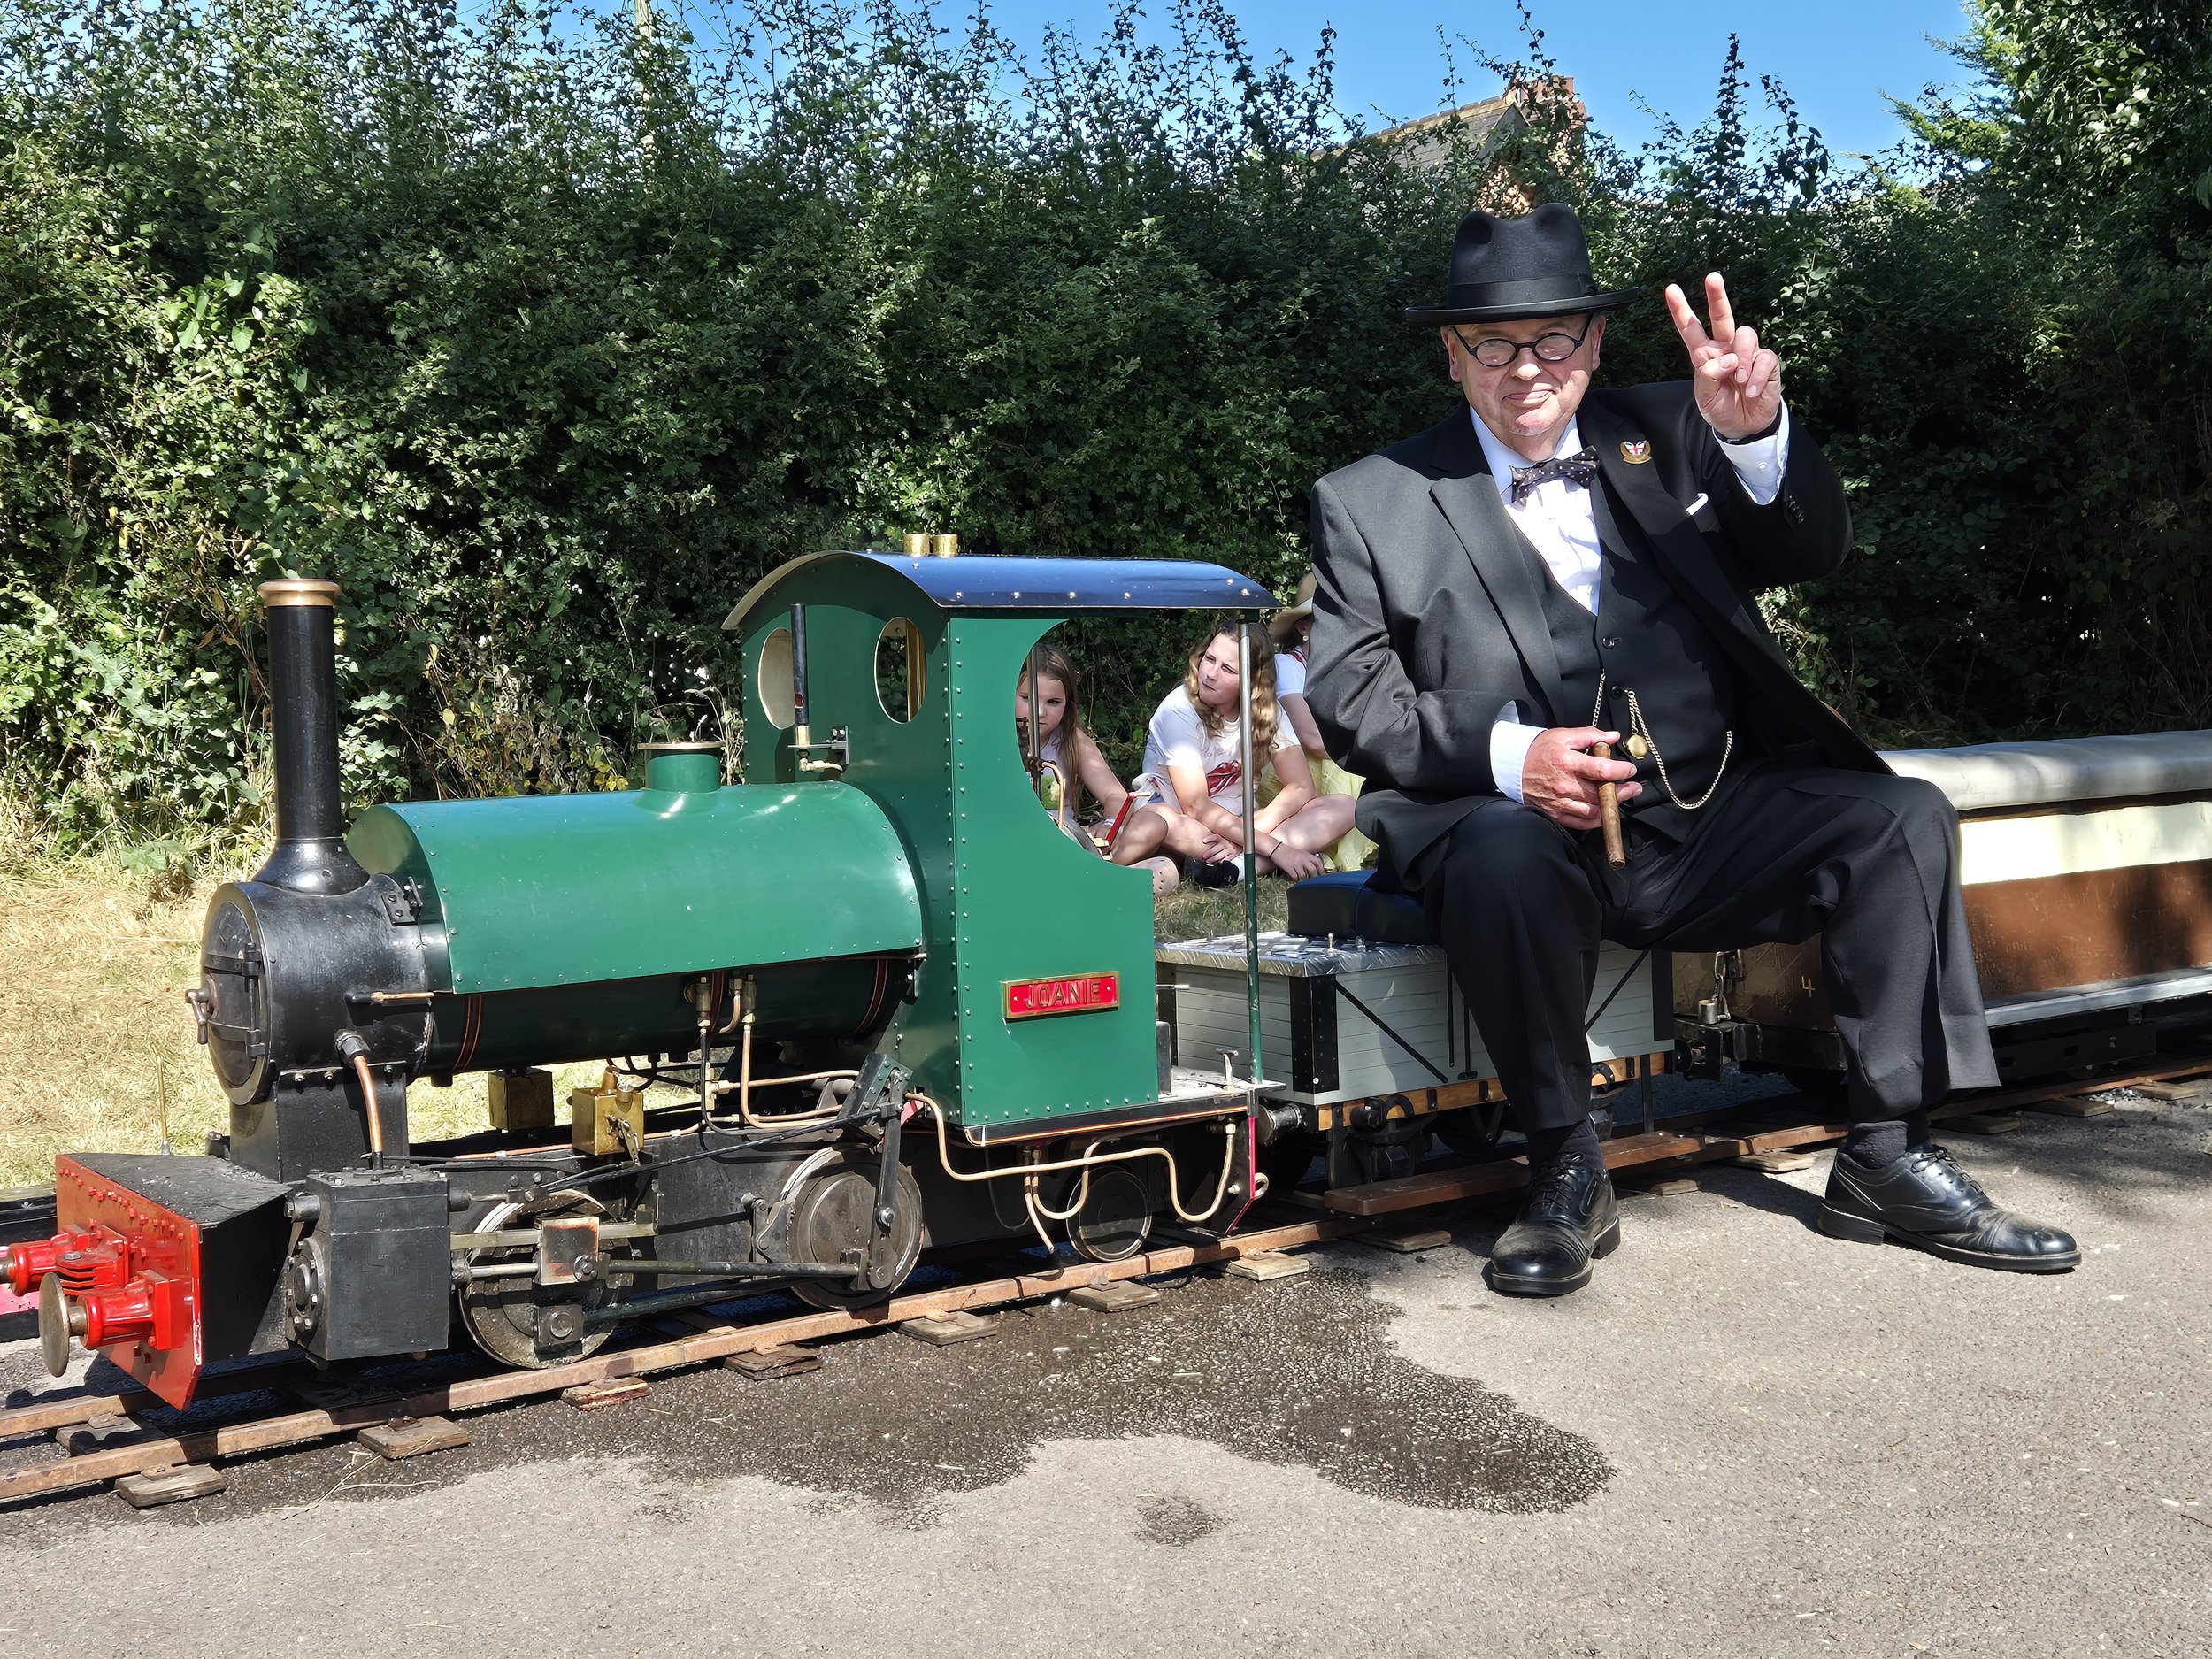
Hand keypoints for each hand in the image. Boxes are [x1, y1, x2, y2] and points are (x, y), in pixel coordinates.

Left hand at [1196, 832, 1240, 862]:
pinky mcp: (1234, 853)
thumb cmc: (1230, 837)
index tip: (1203, 840)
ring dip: (1214, 858)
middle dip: (1210, 852)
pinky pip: (1228, 859)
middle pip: (1217, 848)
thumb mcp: (1223, 833)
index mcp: (1223, 837)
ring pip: (1221, 855)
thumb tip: (1203, 831)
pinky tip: (1218, 863)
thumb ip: (1215, 834)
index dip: (1209, 838)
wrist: (1241, 840)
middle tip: (1203, 856)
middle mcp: (1227, 842)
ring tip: (1208, 861)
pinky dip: (1222, 861)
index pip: (1216, 836)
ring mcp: (1231, 848)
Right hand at [1266, 842, 1324, 880]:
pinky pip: (1295, 877)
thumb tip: (1315, 867)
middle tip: (1310, 878)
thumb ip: (1308, 859)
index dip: (1321, 869)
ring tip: (1300, 877)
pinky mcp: (1289, 867)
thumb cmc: (1289, 852)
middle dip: (1312, 876)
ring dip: (1302, 878)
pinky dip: (1295, 879)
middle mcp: (1303, 859)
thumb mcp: (1301, 853)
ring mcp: (1296, 863)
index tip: (1321, 874)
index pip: (1318, 862)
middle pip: (1312, 870)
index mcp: (1307, 855)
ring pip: (1303, 875)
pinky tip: (1293, 877)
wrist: (1277, 848)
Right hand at [1521, 726, 1640, 830]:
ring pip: (1594, 811)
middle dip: (1623, 791)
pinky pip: (1581, 823)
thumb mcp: (1563, 736)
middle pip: (1601, 794)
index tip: (1630, 769)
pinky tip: (1604, 812)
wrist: (1512, 768)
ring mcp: (1560, 802)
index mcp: (1568, 763)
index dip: (1621, 771)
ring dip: (1612, 807)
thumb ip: (1590, 735)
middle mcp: (1565, 785)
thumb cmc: (1538, 751)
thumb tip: (1612, 737)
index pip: (1602, 770)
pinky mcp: (1555, 814)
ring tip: (1622, 798)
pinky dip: (1596, 820)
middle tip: (1634, 787)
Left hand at [1664, 272, 1781, 441]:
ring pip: (1745, 335)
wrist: (1745, 426)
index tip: (1671, 290)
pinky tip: (1752, 390)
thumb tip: (1726, 359)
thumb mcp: (1706, 399)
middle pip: (1722, 317)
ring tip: (1739, 381)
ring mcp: (1747, 353)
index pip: (1691, 330)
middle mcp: (1726, 348)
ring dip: (1741, 359)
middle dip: (1717, 296)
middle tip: (1712, 278)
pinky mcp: (1766, 362)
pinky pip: (1764, 358)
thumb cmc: (1722, 408)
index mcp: (1705, 355)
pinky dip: (1757, 376)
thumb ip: (1709, 378)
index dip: (1681, 310)